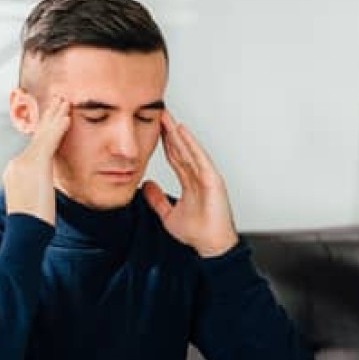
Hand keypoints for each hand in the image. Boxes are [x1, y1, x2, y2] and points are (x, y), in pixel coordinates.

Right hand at [3, 96, 69, 225]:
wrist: (25, 232)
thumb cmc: (32, 225)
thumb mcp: (32, 203)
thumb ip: (37, 189)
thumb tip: (43, 191)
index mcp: (15, 171)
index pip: (34, 146)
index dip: (45, 131)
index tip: (53, 119)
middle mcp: (17, 163)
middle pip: (37, 136)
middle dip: (49, 118)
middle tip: (58, 100)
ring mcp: (25, 162)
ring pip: (44, 135)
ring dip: (56, 117)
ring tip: (66, 102)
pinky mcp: (37, 165)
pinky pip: (50, 141)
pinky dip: (59, 128)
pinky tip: (68, 118)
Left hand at [143, 111, 238, 257]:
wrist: (211, 246)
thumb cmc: (197, 232)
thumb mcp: (168, 215)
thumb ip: (157, 200)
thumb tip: (145, 186)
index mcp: (190, 181)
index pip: (175, 156)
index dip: (164, 142)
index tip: (154, 127)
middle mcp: (198, 175)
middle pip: (182, 149)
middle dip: (170, 132)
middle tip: (159, 114)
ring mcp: (207, 176)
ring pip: (189, 150)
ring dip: (178, 133)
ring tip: (167, 118)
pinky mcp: (213, 180)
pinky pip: (200, 158)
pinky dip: (191, 144)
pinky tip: (182, 132)